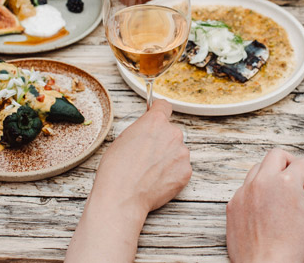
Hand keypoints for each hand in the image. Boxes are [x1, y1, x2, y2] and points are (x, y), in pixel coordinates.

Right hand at [65, 100, 191, 261]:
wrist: (122, 196)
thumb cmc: (117, 169)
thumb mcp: (123, 138)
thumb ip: (142, 129)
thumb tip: (148, 131)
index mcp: (155, 121)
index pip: (164, 106)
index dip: (159, 111)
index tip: (158, 115)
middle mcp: (172, 133)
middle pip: (170, 132)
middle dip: (161, 141)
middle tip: (146, 156)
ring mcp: (182, 153)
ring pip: (177, 151)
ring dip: (167, 158)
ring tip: (150, 172)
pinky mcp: (186, 171)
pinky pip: (180, 168)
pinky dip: (171, 173)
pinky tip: (157, 181)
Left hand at [226, 150, 303, 262]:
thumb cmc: (290, 249)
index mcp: (286, 184)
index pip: (303, 162)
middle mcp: (263, 182)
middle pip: (276, 155)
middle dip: (290, 159)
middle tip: (298, 171)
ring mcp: (245, 191)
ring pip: (258, 168)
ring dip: (271, 171)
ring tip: (281, 187)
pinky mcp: (234, 202)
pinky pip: (246, 186)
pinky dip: (257, 188)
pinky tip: (266, 202)